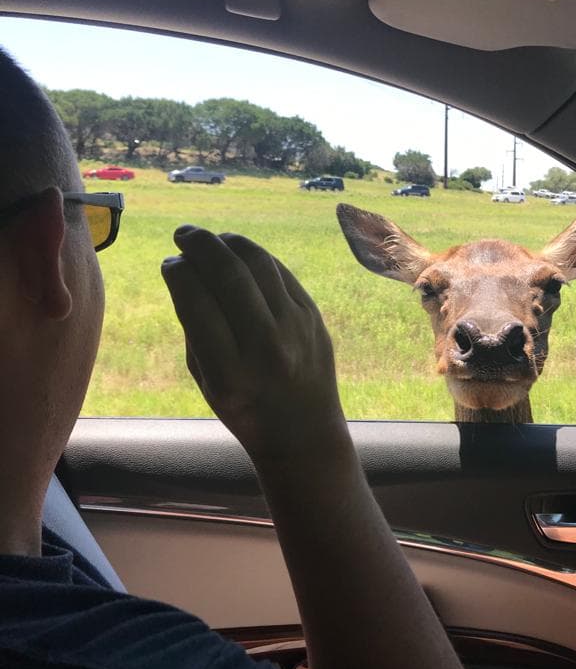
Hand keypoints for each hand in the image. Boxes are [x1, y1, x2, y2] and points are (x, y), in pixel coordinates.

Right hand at [161, 226, 347, 463]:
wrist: (304, 434)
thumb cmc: (245, 409)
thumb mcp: (206, 381)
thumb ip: (194, 328)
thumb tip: (184, 270)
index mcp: (229, 371)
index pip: (196, 302)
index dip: (178, 273)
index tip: (169, 263)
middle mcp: (265, 346)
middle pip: (228, 274)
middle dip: (200, 245)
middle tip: (183, 235)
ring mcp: (295, 328)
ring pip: (259, 264)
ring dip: (229, 243)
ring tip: (210, 240)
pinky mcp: (313, 317)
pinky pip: (280, 273)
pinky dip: (256, 257)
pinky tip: (239, 252)